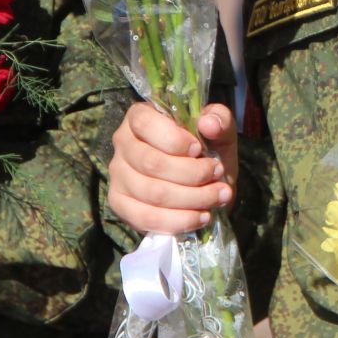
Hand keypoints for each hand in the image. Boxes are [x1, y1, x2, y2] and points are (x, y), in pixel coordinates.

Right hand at [108, 102, 237, 235]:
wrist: (205, 185)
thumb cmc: (207, 151)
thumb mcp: (219, 131)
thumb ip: (220, 120)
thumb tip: (208, 124)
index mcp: (140, 116)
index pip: (145, 123)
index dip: (174, 139)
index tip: (199, 149)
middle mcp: (123, 144)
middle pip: (152, 163)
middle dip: (193, 173)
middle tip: (218, 173)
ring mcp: (118, 176)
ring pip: (153, 193)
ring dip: (193, 198)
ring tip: (220, 195)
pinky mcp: (120, 205)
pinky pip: (146, 218)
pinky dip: (179, 220)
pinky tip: (202, 216)